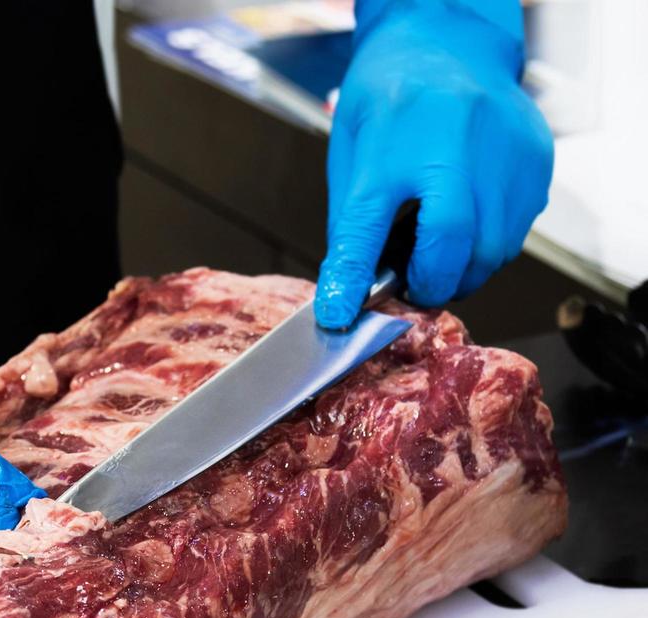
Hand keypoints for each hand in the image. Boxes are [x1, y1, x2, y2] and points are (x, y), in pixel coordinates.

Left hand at [314, 1, 552, 327]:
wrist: (446, 43)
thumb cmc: (390, 100)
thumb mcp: (352, 156)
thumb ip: (353, 226)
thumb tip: (350, 291)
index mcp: (390, 144)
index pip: (366, 226)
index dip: (353, 278)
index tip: (341, 314)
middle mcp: (453, 146)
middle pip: (453, 245)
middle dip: (432, 284)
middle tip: (414, 288)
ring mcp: (503, 152)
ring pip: (494, 249)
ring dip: (463, 270)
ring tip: (438, 254)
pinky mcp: (536, 160)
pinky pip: (518, 229)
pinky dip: (490, 245)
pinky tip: (468, 226)